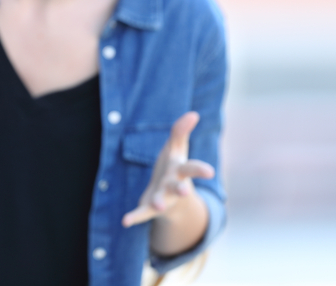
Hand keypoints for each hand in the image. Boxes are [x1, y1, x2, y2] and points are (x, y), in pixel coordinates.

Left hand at [121, 111, 214, 227]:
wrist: (170, 198)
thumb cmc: (173, 168)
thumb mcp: (175, 149)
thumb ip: (180, 132)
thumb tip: (193, 114)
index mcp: (180, 171)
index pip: (192, 169)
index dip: (200, 170)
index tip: (210, 172)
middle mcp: (174, 187)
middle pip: (179, 188)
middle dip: (182, 190)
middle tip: (184, 192)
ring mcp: (163, 199)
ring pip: (162, 201)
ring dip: (160, 203)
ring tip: (157, 204)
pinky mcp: (149, 208)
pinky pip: (143, 214)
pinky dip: (134, 217)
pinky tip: (125, 221)